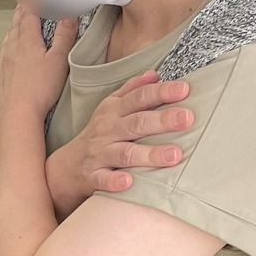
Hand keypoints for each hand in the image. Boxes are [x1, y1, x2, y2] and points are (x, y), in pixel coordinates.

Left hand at [0, 2, 78, 116]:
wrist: (18, 115)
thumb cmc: (39, 91)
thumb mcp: (59, 61)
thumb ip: (65, 36)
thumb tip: (68, 16)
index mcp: (26, 41)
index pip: (28, 13)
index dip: (31, 0)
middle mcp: (11, 49)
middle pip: (16, 24)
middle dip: (21, 12)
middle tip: (24, 2)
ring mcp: (3, 63)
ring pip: (8, 39)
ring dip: (14, 29)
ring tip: (18, 24)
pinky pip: (2, 56)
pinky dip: (7, 48)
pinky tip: (8, 53)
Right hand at [46, 70, 192, 213]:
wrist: (68, 165)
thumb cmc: (100, 133)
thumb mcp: (111, 107)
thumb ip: (132, 90)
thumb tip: (155, 74)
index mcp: (114, 110)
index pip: (139, 97)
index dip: (161, 92)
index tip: (184, 90)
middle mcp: (107, 130)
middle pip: (136, 123)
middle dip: (162, 120)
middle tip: (187, 119)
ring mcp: (99, 153)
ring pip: (125, 153)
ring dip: (148, 154)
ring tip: (174, 155)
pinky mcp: (92, 175)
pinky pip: (102, 178)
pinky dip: (114, 181)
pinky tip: (129, 181)